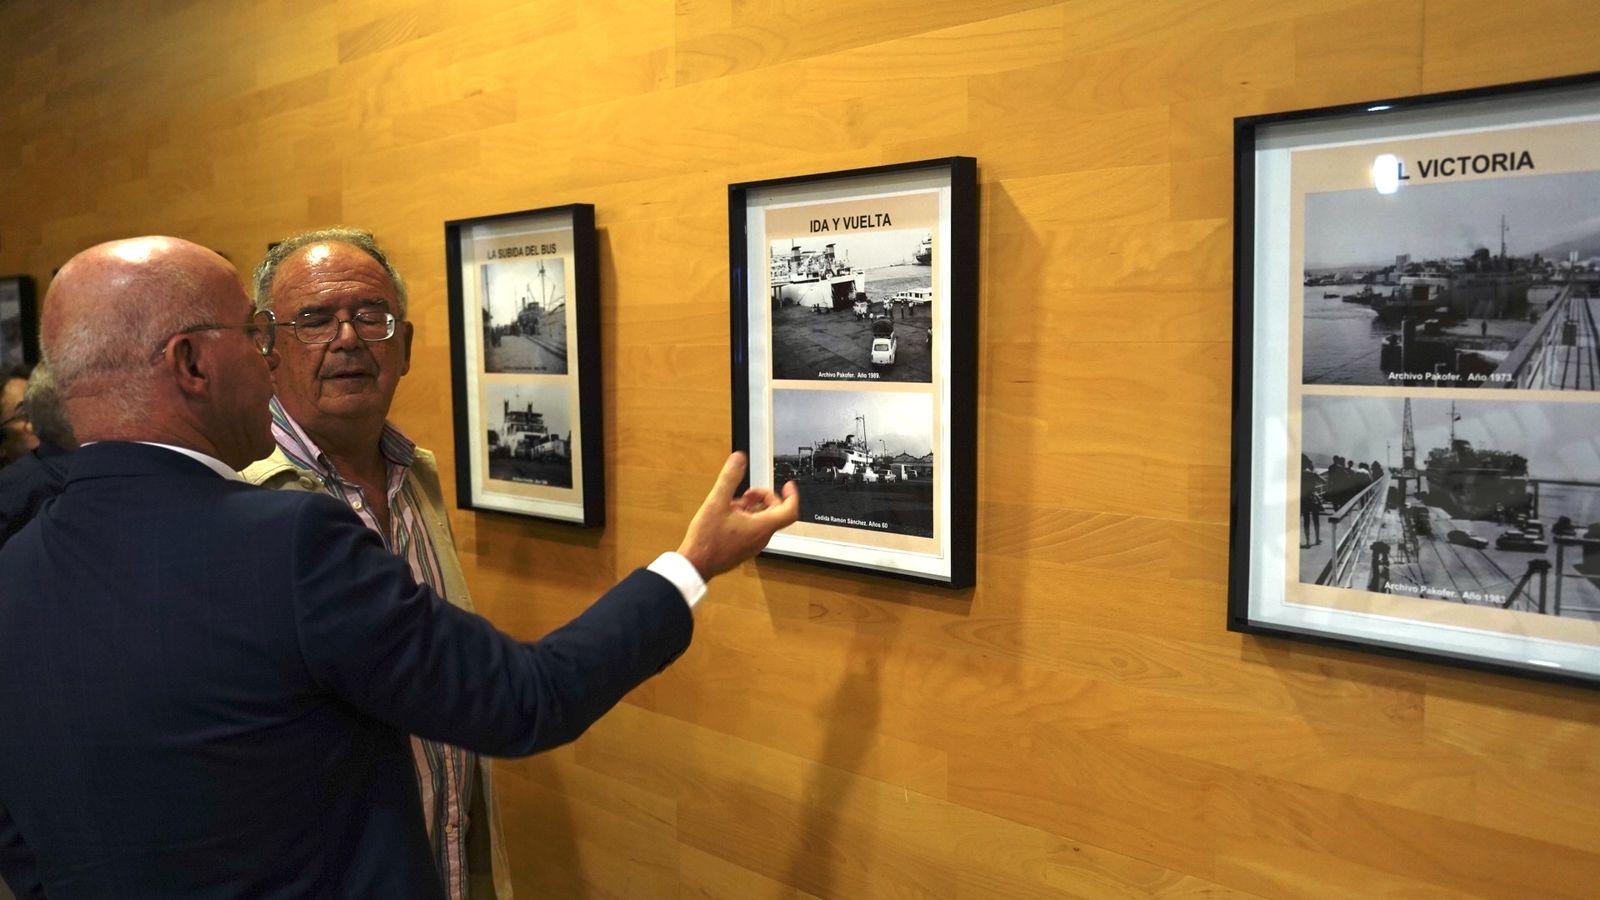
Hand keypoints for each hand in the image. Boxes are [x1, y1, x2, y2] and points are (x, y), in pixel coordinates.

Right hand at [676, 452, 799, 578]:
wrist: (696, 564)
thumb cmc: (707, 540)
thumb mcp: (717, 502)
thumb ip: (729, 478)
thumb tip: (739, 460)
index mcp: (761, 526)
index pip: (790, 510)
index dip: (792, 495)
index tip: (787, 484)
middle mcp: (761, 538)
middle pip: (776, 513)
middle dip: (764, 498)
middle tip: (748, 493)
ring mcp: (753, 545)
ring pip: (763, 521)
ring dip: (753, 507)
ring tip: (734, 503)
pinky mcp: (744, 549)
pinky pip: (754, 529)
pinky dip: (747, 518)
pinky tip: (728, 515)